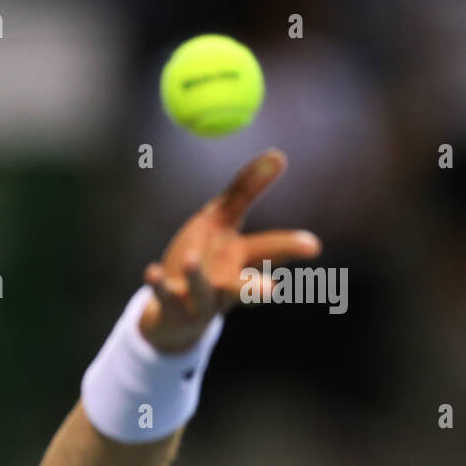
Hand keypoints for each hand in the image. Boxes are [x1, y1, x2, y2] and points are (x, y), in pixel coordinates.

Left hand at [138, 148, 322, 352]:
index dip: (290, 248)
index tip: (313, 246)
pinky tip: (152, 271)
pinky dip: (159, 284)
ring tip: (193, 259)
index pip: (269, 252)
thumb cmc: (206, 259)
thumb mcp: (221, 220)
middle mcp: (224, 285)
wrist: (173, 310)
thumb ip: (246, 190)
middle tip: (271, 289)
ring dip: (197, 277)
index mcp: (241, 262)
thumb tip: (278, 155)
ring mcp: (197, 299)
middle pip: (242, 286)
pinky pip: (164, 295)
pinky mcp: (170, 305)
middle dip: (255, 288)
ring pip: (201, 290)